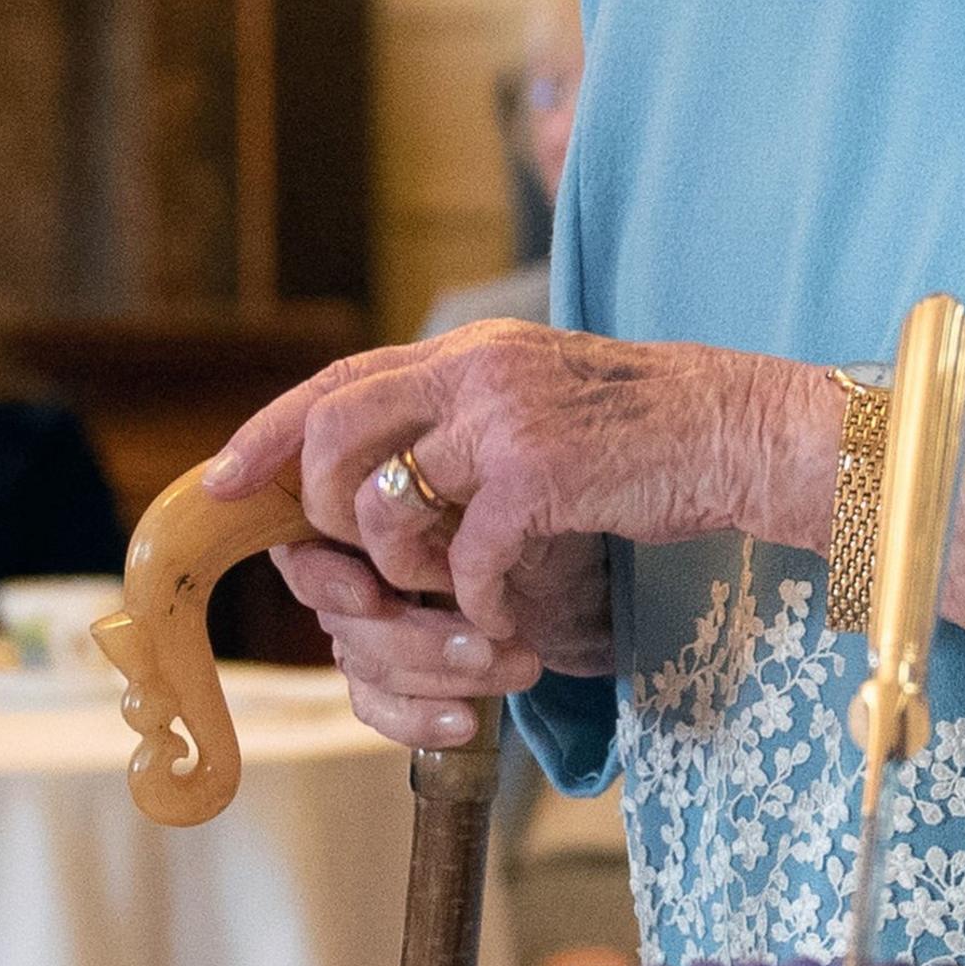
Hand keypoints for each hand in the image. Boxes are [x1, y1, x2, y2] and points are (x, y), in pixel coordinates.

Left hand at [205, 322, 799, 745]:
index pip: (339, 379)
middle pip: (336, 435)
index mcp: (472, 351)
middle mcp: (477, 370)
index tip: (220, 480)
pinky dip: (477, 602)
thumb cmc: (648, 434)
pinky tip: (511, 613)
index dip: (271, 430)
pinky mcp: (540, 476)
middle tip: (356, 562)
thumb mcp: (543, 398)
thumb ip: (467, 413)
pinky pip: (463, 559)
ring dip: (408, 569)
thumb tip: (386, 462)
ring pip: (386, 504)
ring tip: (456, 587)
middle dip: (320, 511)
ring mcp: (506, 419)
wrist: (744, 433)